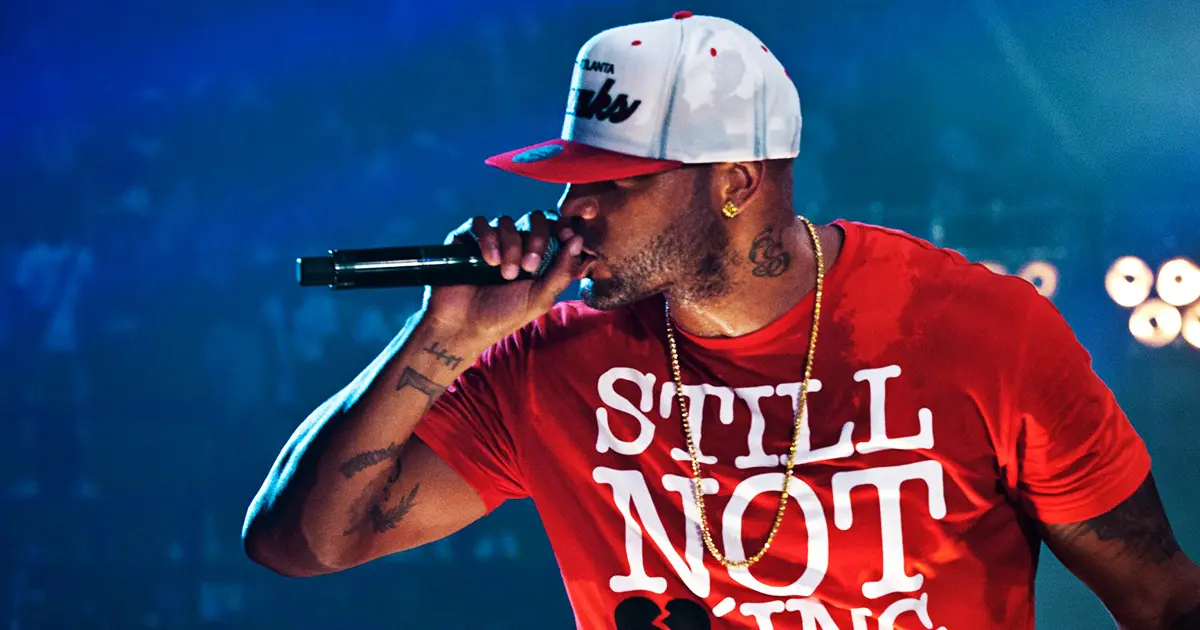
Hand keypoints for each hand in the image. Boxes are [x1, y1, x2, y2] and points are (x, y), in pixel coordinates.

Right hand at [421, 211, 591, 345]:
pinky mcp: (468, 240)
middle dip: (536, 239)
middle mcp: (516, 246)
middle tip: (530, 266)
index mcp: (537, 258)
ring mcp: (492, 242)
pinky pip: (481, 223)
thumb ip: (562, 271)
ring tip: (504, 273)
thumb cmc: (503, 316)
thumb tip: (579, 239)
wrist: (464, 326)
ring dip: (510, 246)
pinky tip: (488, 261)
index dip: (562, 228)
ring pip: (508, 222)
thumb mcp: (540, 298)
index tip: (567, 236)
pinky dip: (488, 239)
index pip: (554, 229)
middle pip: (535, 220)